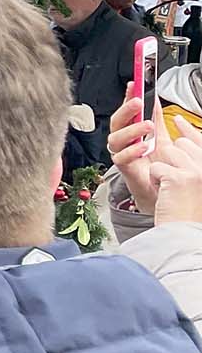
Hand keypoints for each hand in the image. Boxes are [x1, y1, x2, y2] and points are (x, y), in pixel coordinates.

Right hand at [110, 89, 157, 211]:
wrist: (158, 189)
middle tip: (138, 102)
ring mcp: (120, 153)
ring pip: (116, 138)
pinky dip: (132, 150)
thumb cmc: (156, 164)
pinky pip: (121, 157)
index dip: (127, 96)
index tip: (133, 84)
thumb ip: (155, 118)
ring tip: (148, 126)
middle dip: (126, 110)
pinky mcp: (123, 167)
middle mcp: (122, 140)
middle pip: (116, 121)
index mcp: (130, 130)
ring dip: (132, 130)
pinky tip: (144, 146)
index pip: (126, 110)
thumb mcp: (159, 136)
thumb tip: (155, 99)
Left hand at [148, 112, 201, 226]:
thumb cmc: (187, 212)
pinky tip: (164, 193)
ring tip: (169, 188)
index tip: (176, 119)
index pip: (200, 141)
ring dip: (162, 168)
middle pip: (181, 144)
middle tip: (172, 177)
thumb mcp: (194, 183)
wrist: (184, 234)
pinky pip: (156, 166)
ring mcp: (196, 171)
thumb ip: (190, 163)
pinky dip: (155, 179)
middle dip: (169, 155)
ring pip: (166, 152)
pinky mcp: (179, 177)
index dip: (187, 128)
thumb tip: (178, 140)